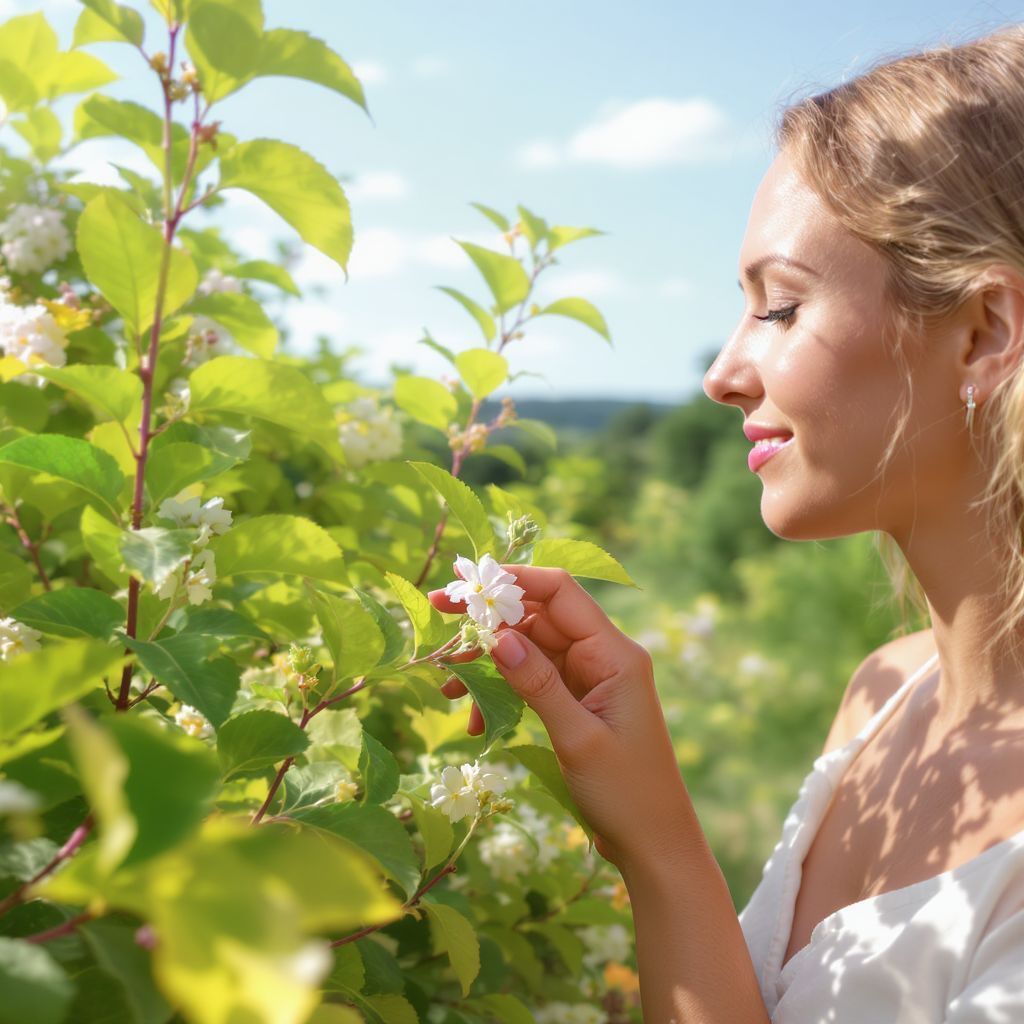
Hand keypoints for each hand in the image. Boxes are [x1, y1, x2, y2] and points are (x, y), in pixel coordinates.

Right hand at [427, 564, 693, 869]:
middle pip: (540, 616)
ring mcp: (590, 678)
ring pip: (531, 648)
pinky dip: (503, 691)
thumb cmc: (627, 793)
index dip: (514, 580)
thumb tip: (498, 635)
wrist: (654, 844)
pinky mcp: (578, 701)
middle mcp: (603, 656)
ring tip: (447, 681)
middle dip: (491, 617)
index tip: (467, 582)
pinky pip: (533, 679)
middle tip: (439, 611)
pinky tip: (474, 718)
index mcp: (615, 653)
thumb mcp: (577, 737)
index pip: (560, 593)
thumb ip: (537, 683)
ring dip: (490, 660)